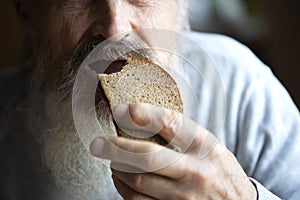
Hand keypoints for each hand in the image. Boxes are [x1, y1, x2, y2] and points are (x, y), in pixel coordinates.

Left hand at [90, 103, 256, 199]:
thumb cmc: (218, 169)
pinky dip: (124, 190)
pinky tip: (123, 180)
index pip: (170, 123)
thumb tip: (141, 118)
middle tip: (97, 143)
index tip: (119, 110)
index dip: (141, 114)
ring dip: (117, 170)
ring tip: (112, 162)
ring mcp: (185, 197)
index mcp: (204, 146)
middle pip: (147, 157)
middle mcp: (195, 171)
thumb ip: (181, 134)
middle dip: (115, 148)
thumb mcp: (208, 145)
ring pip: (138, 183)